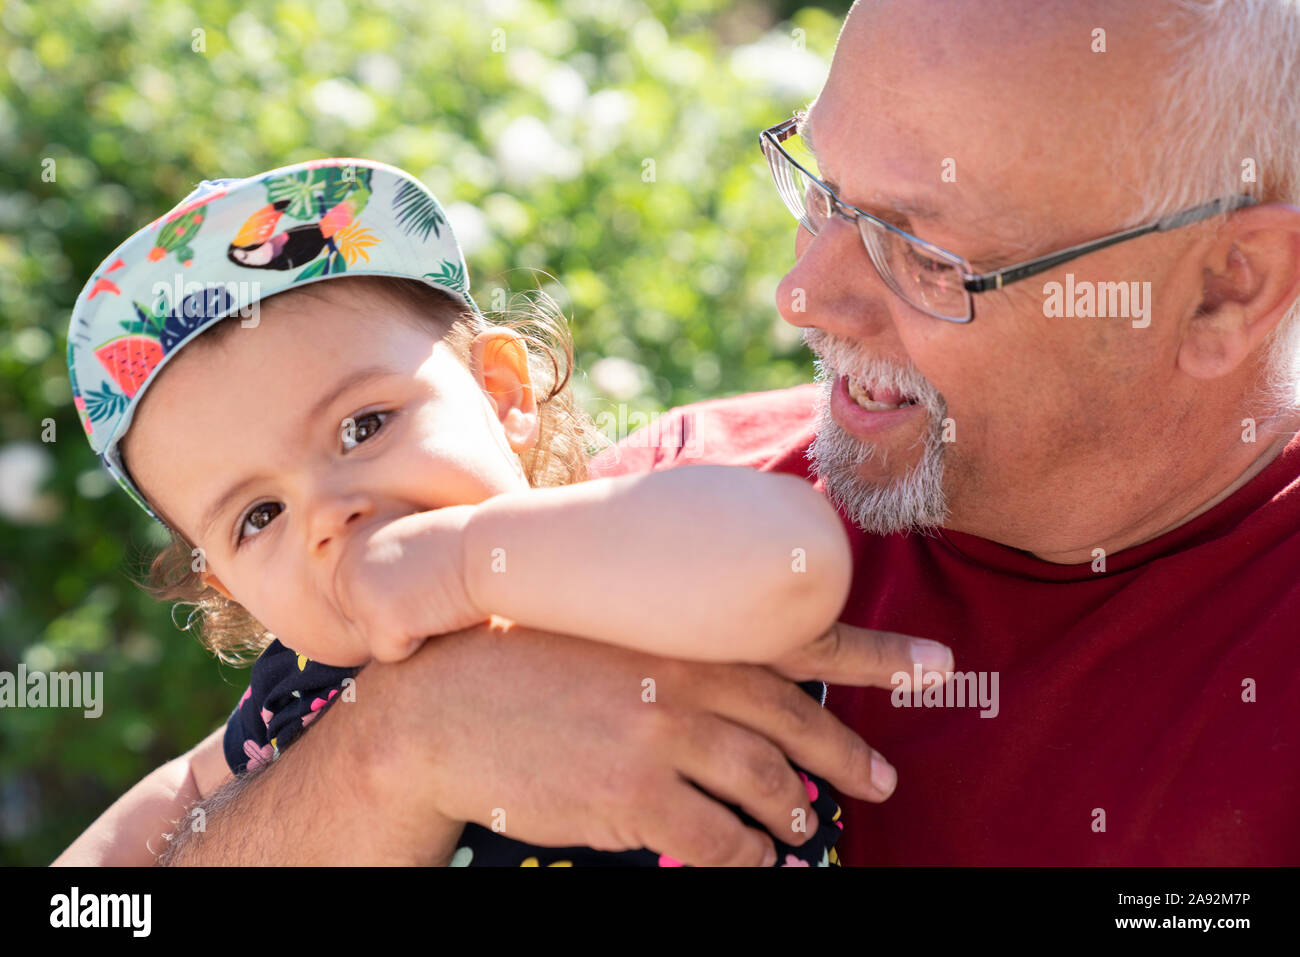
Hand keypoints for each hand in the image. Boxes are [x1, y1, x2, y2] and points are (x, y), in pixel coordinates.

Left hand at [334, 506, 485, 662]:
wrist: (495, 552)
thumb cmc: (473, 547)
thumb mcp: (417, 545)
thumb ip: (390, 565)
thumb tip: (387, 592)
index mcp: (356, 546)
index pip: (364, 601)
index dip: (402, 599)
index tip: (427, 580)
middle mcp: (348, 567)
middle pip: (364, 623)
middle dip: (401, 618)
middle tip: (432, 591)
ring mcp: (360, 593)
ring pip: (376, 639)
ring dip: (411, 630)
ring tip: (436, 597)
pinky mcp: (378, 619)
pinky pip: (391, 654)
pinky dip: (420, 644)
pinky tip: (439, 611)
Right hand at [363, 618, 949, 865]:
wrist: (445, 709)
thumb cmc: (520, 660)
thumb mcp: (600, 626)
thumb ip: (667, 639)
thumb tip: (718, 670)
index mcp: (683, 633)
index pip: (800, 639)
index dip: (876, 653)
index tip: (938, 663)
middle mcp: (686, 680)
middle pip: (797, 724)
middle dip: (848, 757)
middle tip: (883, 782)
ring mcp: (663, 739)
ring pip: (767, 788)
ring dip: (793, 813)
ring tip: (804, 825)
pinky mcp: (636, 798)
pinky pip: (720, 842)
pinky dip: (747, 857)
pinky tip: (753, 861)